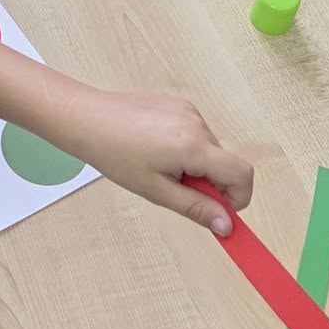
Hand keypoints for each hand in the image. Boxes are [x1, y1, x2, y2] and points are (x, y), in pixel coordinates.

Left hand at [77, 88, 252, 236]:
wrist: (86, 119)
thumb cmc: (114, 154)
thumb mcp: (156, 190)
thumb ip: (196, 208)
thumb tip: (226, 225)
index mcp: (194, 145)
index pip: (242, 173)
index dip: (238, 198)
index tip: (219, 212)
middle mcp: (197, 123)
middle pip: (226, 162)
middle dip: (211, 183)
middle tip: (176, 190)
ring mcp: (189, 110)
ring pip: (210, 149)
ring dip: (197, 166)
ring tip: (159, 167)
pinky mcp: (179, 103)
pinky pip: (196, 133)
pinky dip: (187, 148)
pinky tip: (156, 150)